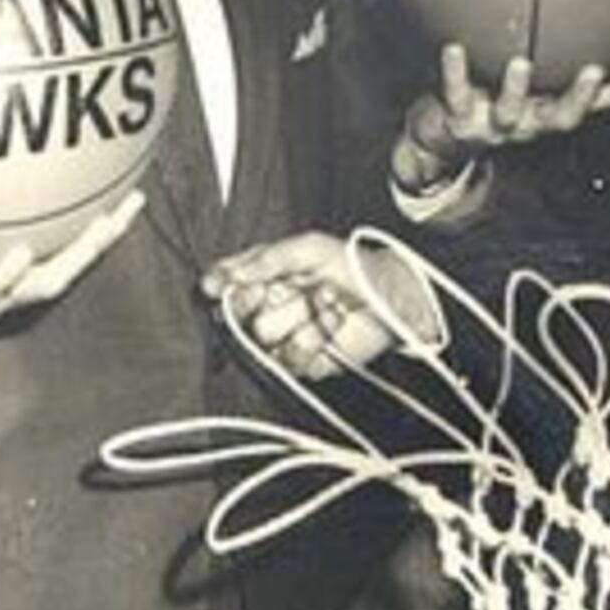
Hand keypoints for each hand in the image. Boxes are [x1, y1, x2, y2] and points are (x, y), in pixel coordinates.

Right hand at [0, 189, 145, 361]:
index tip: (11, 257)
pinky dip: (98, 226)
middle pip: (49, 279)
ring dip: (104, 235)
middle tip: (108, 218)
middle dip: (80, 253)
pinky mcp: (38, 279)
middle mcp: (3, 298)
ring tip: (133, 199)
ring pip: (74, 266)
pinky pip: (75, 251)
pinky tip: (124, 191)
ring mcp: (26, 292)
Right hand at [203, 230, 437, 380]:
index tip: (217, 287)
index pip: (227, 283)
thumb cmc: (353, 264)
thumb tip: (231, 275)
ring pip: (265, 338)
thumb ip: (270, 258)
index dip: (221, 285)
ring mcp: (283, 336)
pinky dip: (314, 338)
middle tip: (301, 287)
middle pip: (241, 315)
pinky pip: (289, 359)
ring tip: (329, 301)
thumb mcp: (311, 247)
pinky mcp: (301, 362)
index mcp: (264, 276)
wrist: (391, 297)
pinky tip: (333, 323)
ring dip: (302, 316)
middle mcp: (268, 306)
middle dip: (274, 300)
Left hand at [391, 41, 609, 189]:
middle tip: (594, 69)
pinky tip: (453, 46)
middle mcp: (532, 121)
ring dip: (516, 89)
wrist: (443, 136)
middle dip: (581, 96)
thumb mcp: (529, 67)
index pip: (605, 100)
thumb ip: (554, 38)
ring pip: (511, 112)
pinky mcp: (459, 121)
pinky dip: (455, 72)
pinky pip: (456, 94)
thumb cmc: (493, 93)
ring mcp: (496, 125)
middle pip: (566, 117)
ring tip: (519, 63)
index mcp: (554, 108)